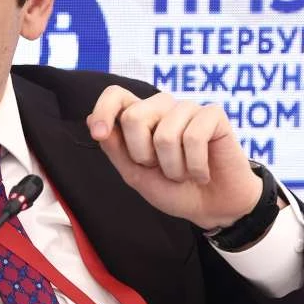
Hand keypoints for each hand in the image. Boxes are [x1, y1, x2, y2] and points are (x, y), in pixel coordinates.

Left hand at [87, 87, 280, 230]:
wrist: (213, 207)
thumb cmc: (175, 190)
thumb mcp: (136, 175)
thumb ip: (115, 148)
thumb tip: (90, 118)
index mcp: (141, 117)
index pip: (116, 95)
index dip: (103, 110)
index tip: (99, 134)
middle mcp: (163, 108)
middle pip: (134, 116)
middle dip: (143, 155)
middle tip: (160, 168)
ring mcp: (189, 109)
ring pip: (165, 134)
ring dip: (174, 167)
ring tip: (185, 173)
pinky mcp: (214, 116)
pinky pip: (194, 138)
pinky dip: (196, 166)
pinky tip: (202, 172)